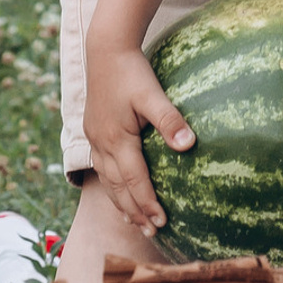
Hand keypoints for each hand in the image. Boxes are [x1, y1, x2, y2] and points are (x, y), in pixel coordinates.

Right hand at [83, 39, 195, 235]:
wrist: (105, 50)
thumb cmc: (132, 72)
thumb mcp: (153, 94)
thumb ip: (170, 120)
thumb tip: (189, 144)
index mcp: (117, 138)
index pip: (135, 180)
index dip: (148, 203)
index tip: (162, 221)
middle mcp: (102, 143)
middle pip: (119, 187)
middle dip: (135, 211)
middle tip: (153, 231)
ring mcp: (95, 139)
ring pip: (107, 180)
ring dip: (121, 203)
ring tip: (135, 221)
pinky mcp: (93, 132)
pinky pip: (101, 168)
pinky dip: (112, 185)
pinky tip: (119, 191)